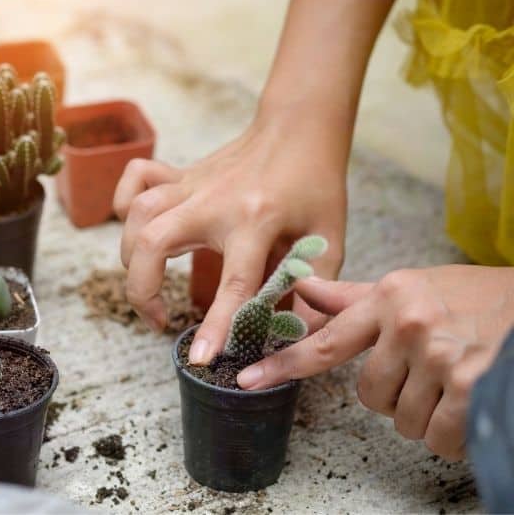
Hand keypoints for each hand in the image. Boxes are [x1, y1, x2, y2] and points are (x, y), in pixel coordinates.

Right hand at [113, 108, 347, 363]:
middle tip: (159, 319)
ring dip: (130, 256)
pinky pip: (136, 180)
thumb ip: (317, 287)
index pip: (233, 282)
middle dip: (142, 290)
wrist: (298, 126)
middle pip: (152, 242)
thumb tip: (302, 338)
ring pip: (136, 215)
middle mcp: (213, 202)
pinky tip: (133, 227)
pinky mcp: (180, 176)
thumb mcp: (329, 236)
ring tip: (146, 285)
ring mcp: (191, 185)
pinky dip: (123, 202)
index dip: (215, 325)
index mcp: (256, 220)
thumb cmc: (315, 183)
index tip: (200, 358)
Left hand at [238, 266, 513, 459]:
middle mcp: (410, 324)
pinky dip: (452, 434)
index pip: (326, 340)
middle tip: (425, 372)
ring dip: (426, 414)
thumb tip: (302, 285)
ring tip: (452, 382)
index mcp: (390, 298)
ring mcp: (441, 355)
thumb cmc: (474, 298)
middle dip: (395, 394)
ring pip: (404, 419)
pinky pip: (439, 436)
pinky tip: (469, 405)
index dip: (283, 364)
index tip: (247, 379)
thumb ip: (355, 298)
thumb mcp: (413, 287)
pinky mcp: (473, 386)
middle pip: (370, 394)